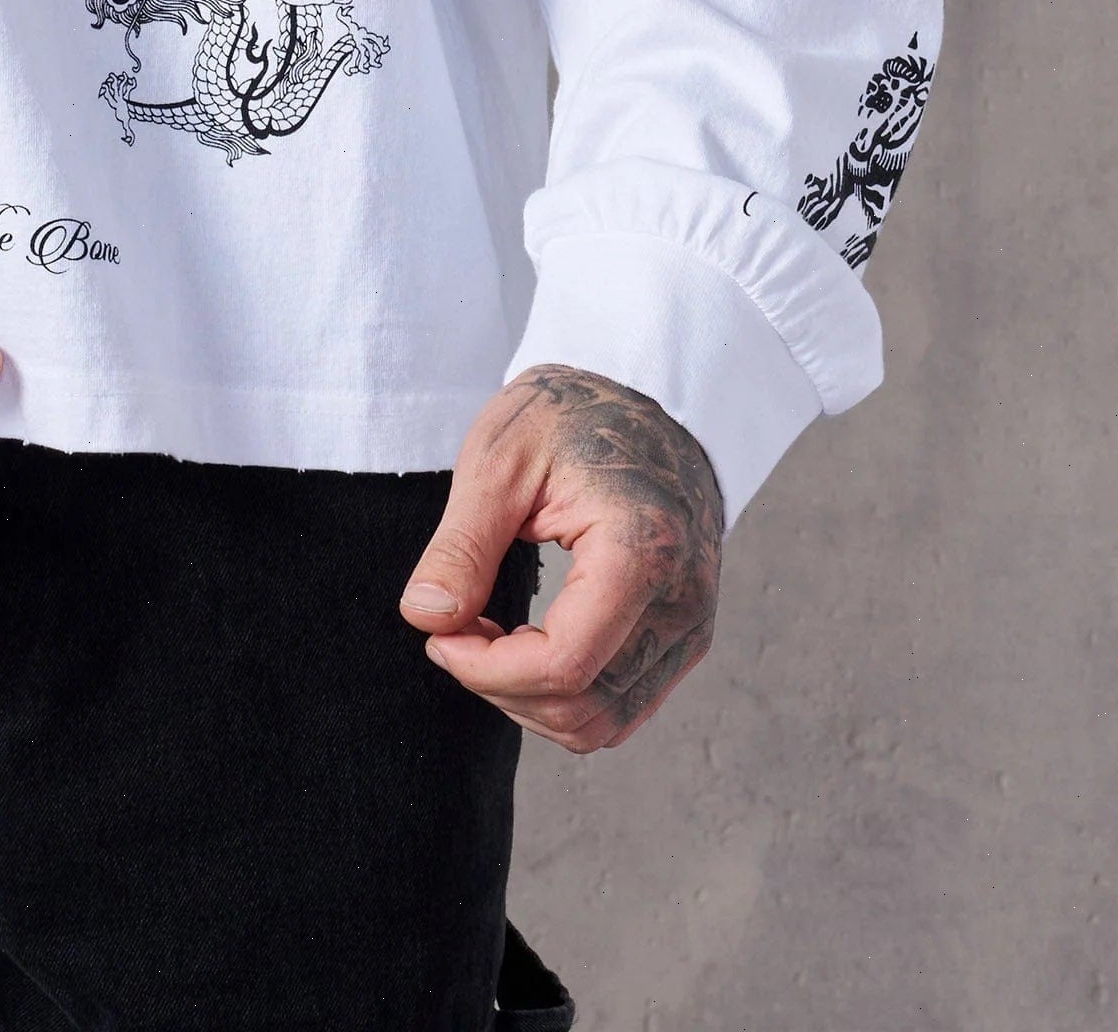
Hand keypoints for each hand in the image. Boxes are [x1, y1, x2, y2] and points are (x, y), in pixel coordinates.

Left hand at [398, 363, 723, 751]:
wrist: (644, 395)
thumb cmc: (570, 414)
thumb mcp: (500, 460)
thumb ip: (461, 545)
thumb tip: (425, 618)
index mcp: (642, 550)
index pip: (563, 665)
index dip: (486, 670)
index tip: (440, 632)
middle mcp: (683, 602)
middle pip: (582, 706)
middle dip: (501, 686)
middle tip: (454, 627)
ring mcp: (692, 625)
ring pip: (604, 723)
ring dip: (530, 701)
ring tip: (487, 634)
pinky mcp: (685, 636)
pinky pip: (623, 706)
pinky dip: (564, 696)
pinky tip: (525, 644)